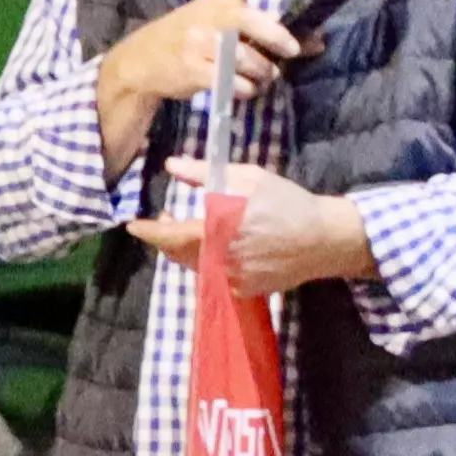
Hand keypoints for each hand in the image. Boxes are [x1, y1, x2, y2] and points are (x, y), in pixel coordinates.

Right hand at [93, 0, 302, 172]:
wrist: (142, 60)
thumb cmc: (189, 37)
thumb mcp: (215, 21)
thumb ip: (259, 28)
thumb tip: (316, 40)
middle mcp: (211, 16)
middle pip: (252, 22)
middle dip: (277, 38)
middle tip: (292, 50)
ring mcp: (200, 43)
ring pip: (247, 60)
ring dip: (263, 73)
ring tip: (264, 77)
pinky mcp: (193, 68)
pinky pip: (232, 82)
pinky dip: (245, 89)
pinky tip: (244, 88)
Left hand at [128, 162, 375, 296]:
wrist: (324, 239)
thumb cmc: (287, 203)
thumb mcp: (248, 178)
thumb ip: (205, 174)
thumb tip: (172, 165)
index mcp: (220, 232)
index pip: (172, 236)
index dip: (149, 231)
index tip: (132, 225)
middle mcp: (222, 261)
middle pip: (178, 254)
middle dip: (165, 238)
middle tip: (163, 219)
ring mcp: (233, 279)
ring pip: (195, 266)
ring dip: (183, 248)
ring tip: (185, 227)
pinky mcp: (245, 290)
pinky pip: (214, 276)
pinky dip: (206, 260)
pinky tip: (212, 245)